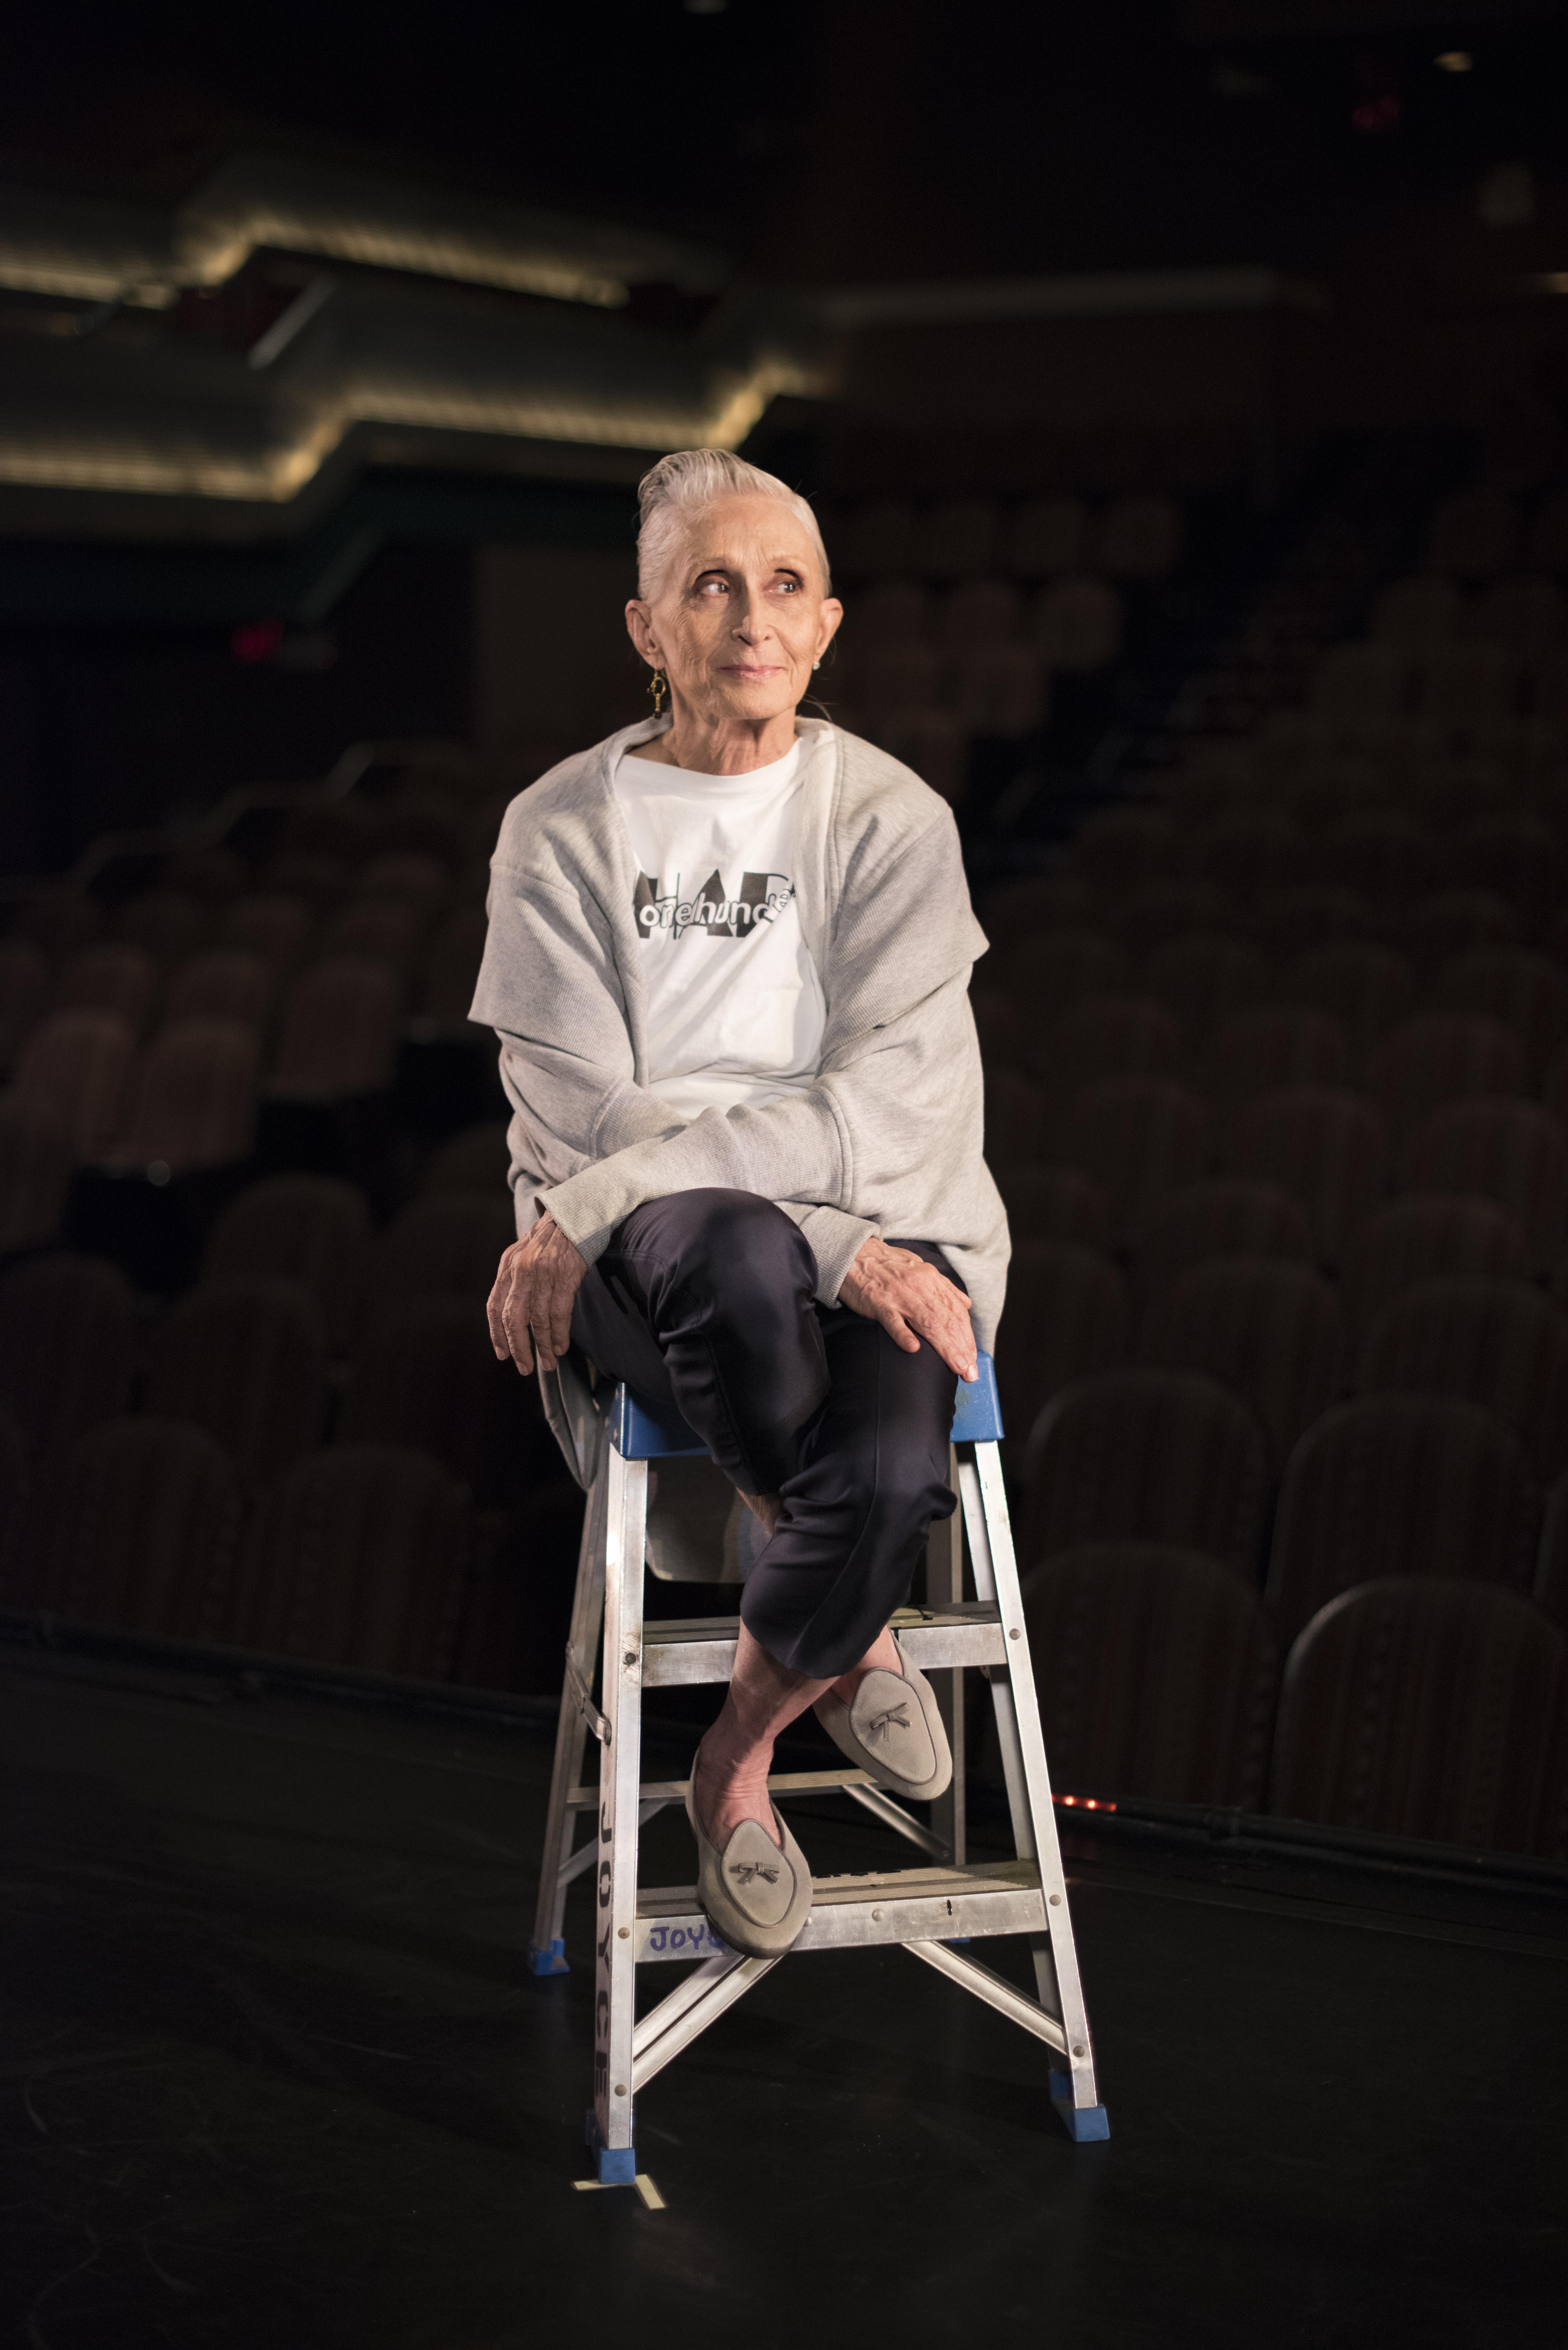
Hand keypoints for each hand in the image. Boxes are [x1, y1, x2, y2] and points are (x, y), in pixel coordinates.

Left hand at [486, 1212, 587, 1376]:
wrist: (575, 1215)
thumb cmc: (550, 1240)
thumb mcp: (522, 1255)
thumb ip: (514, 1281)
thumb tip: (511, 1316)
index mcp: (507, 1266)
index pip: (494, 1307)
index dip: (497, 1334)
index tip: (502, 1354)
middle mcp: (520, 1270)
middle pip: (513, 1318)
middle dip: (519, 1347)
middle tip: (525, 1367)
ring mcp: (543, 1273)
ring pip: (539, 1319)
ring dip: (544, 1345)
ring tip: (549, 1362)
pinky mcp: (565, 1275)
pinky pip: (559, 1312)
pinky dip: (559, 1333)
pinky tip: (561, 1345)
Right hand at [839, 1238, 976, 1381]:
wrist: (856, 1254)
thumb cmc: (889, 1265)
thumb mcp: (922, 1269)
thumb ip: (945, 1288)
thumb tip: (965, 1304)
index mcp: (932, 1280)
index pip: (956, 1312)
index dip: (967, 1337)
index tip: (973, 1358)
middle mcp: (920, 1287)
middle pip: (947, 1321)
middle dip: (962, 1348)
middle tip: (970, 1372)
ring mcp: (899, 1295)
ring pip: (927, 1322)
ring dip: (945, 1347)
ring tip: (956, 1367)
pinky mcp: (878, 1302)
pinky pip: (892, 1320)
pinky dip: (903, 1334)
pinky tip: (914, 1349)